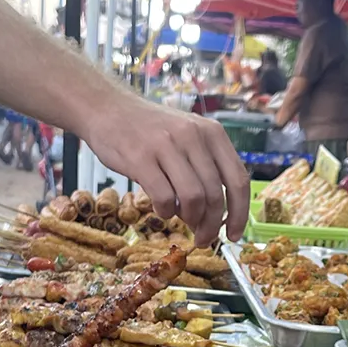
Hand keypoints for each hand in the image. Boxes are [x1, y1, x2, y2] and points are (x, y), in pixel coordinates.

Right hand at [83, 86, 249, 245]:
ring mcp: (167, 146)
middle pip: (216, 195)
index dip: (240, 213)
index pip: (238, 180)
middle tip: (203, 238)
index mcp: (212, 133)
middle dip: (211, 225)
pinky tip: (161, 208)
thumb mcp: (188, 136)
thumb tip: (216, 214)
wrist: (107, 107)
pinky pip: (164, 197)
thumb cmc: (150, 130)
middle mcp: (193, 136)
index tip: (233, 234)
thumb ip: (205, 167)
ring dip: (190, 220)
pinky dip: (166, 212)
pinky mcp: (140, 158)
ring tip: (182, 221)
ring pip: (194, 198)